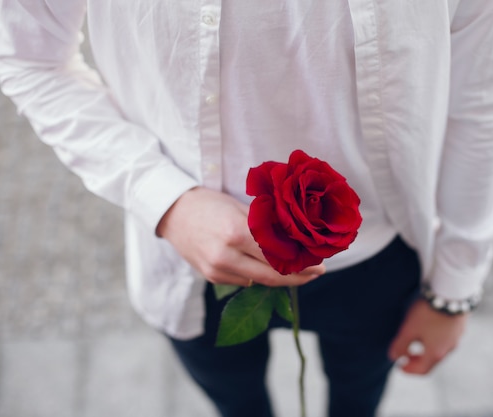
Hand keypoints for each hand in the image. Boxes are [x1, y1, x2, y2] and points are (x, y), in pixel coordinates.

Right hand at [156, 187, 324, 286]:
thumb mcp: (241, 208)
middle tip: (317, 273)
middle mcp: (226, 255)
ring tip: (297, 269)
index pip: (278, 256)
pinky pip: (243, 280)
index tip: (320, 264)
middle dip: (298, 277)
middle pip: (272, 275)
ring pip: (259, 281)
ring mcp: (216, 269)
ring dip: (279, 277)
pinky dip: (258, 275)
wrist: (173, 212)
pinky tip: (267, 267)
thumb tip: (298, 240)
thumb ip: (267, 226)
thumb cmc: (210, 203)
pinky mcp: (211, 277)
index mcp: (237, 232)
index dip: (302, 263)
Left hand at [388, 299, 467, 374]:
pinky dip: (436, 339)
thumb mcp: (409, 329)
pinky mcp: (460, 326)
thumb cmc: (428, 313)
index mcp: (436, 353)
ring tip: (416, 339)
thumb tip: (394, 357)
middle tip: (406, 354)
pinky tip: (429, 327)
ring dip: (427, 349)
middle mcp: (449, 348)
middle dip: (417, 360)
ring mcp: (456, 337)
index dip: (409, 370)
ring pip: (440, 349)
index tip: (400, 365)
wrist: (452, 293)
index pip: (422, 370)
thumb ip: (400, 345)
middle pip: (432, 360)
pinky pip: (446, 338)